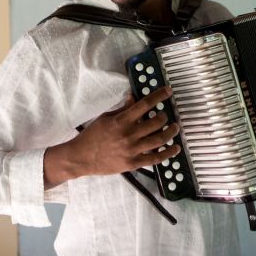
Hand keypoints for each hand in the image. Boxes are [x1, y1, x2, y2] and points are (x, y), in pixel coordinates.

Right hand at [44, 86, 180, 187]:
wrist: (81, 157)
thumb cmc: (92, 136)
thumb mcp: (105, 118)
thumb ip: (122, 109)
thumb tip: (134, 97)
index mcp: (121, 120)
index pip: (144, 104)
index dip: (159, 96)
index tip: (167, 91)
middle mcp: (129, 134)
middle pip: (156, 122)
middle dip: (165, 116)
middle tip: (167, 114)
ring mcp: (132, 150)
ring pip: (159, 139)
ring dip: (171, 132)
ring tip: (175, 128)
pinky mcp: (133, 163)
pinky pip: (155, 159)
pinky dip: (168, 153)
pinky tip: (175, 148)